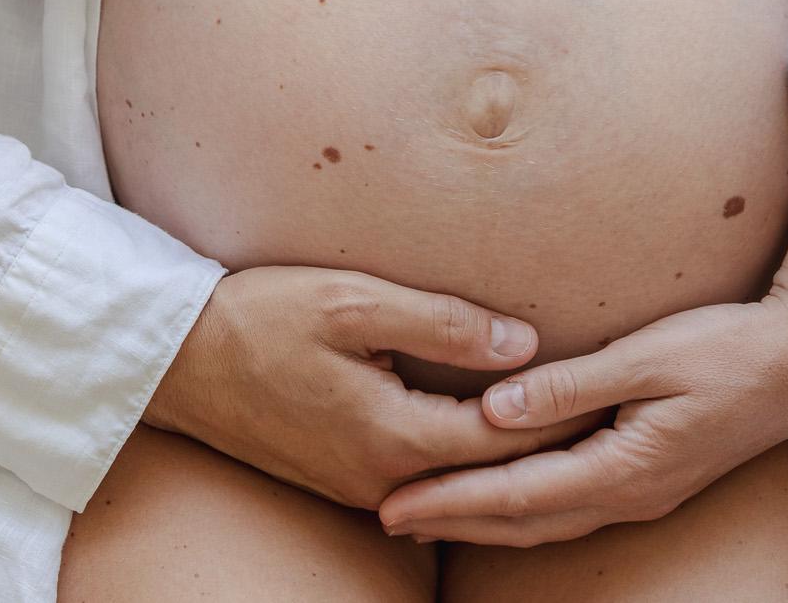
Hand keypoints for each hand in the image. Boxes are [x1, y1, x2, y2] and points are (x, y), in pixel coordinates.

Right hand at [145, 266, 592, 510]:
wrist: (173, 363)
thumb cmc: (258, 318)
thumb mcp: (352, 301)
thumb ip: (443, 323)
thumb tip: (524, 341)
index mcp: (396, 436)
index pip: (508, 437)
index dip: (564, 412)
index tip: (615, 387)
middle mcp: (383, 478)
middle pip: (491, 469)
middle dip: (550, 442)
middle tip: (613, 412)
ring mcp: (359, 486)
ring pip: (457, 478)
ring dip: (506, 453)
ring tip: (567, 422)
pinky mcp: (340, 479)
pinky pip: (421, 475)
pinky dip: (461, 456)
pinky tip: (487, 429)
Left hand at [374, 260, 787, 545]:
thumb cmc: (729, 347)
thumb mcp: (646, 357)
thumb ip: (569, 387)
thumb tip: (494, 412)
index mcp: (625, 468)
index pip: (516, 496)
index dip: (451, 502)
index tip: (394, 505)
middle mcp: (630, 492)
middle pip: (523, 520)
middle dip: (453, 520)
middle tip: (387, 516)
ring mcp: (644, 489)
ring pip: (546, 518)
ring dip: (484, 517)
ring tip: (428, 512)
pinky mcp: (651, 473)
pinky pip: (571, 502)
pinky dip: (522, 505)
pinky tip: (500, 495)